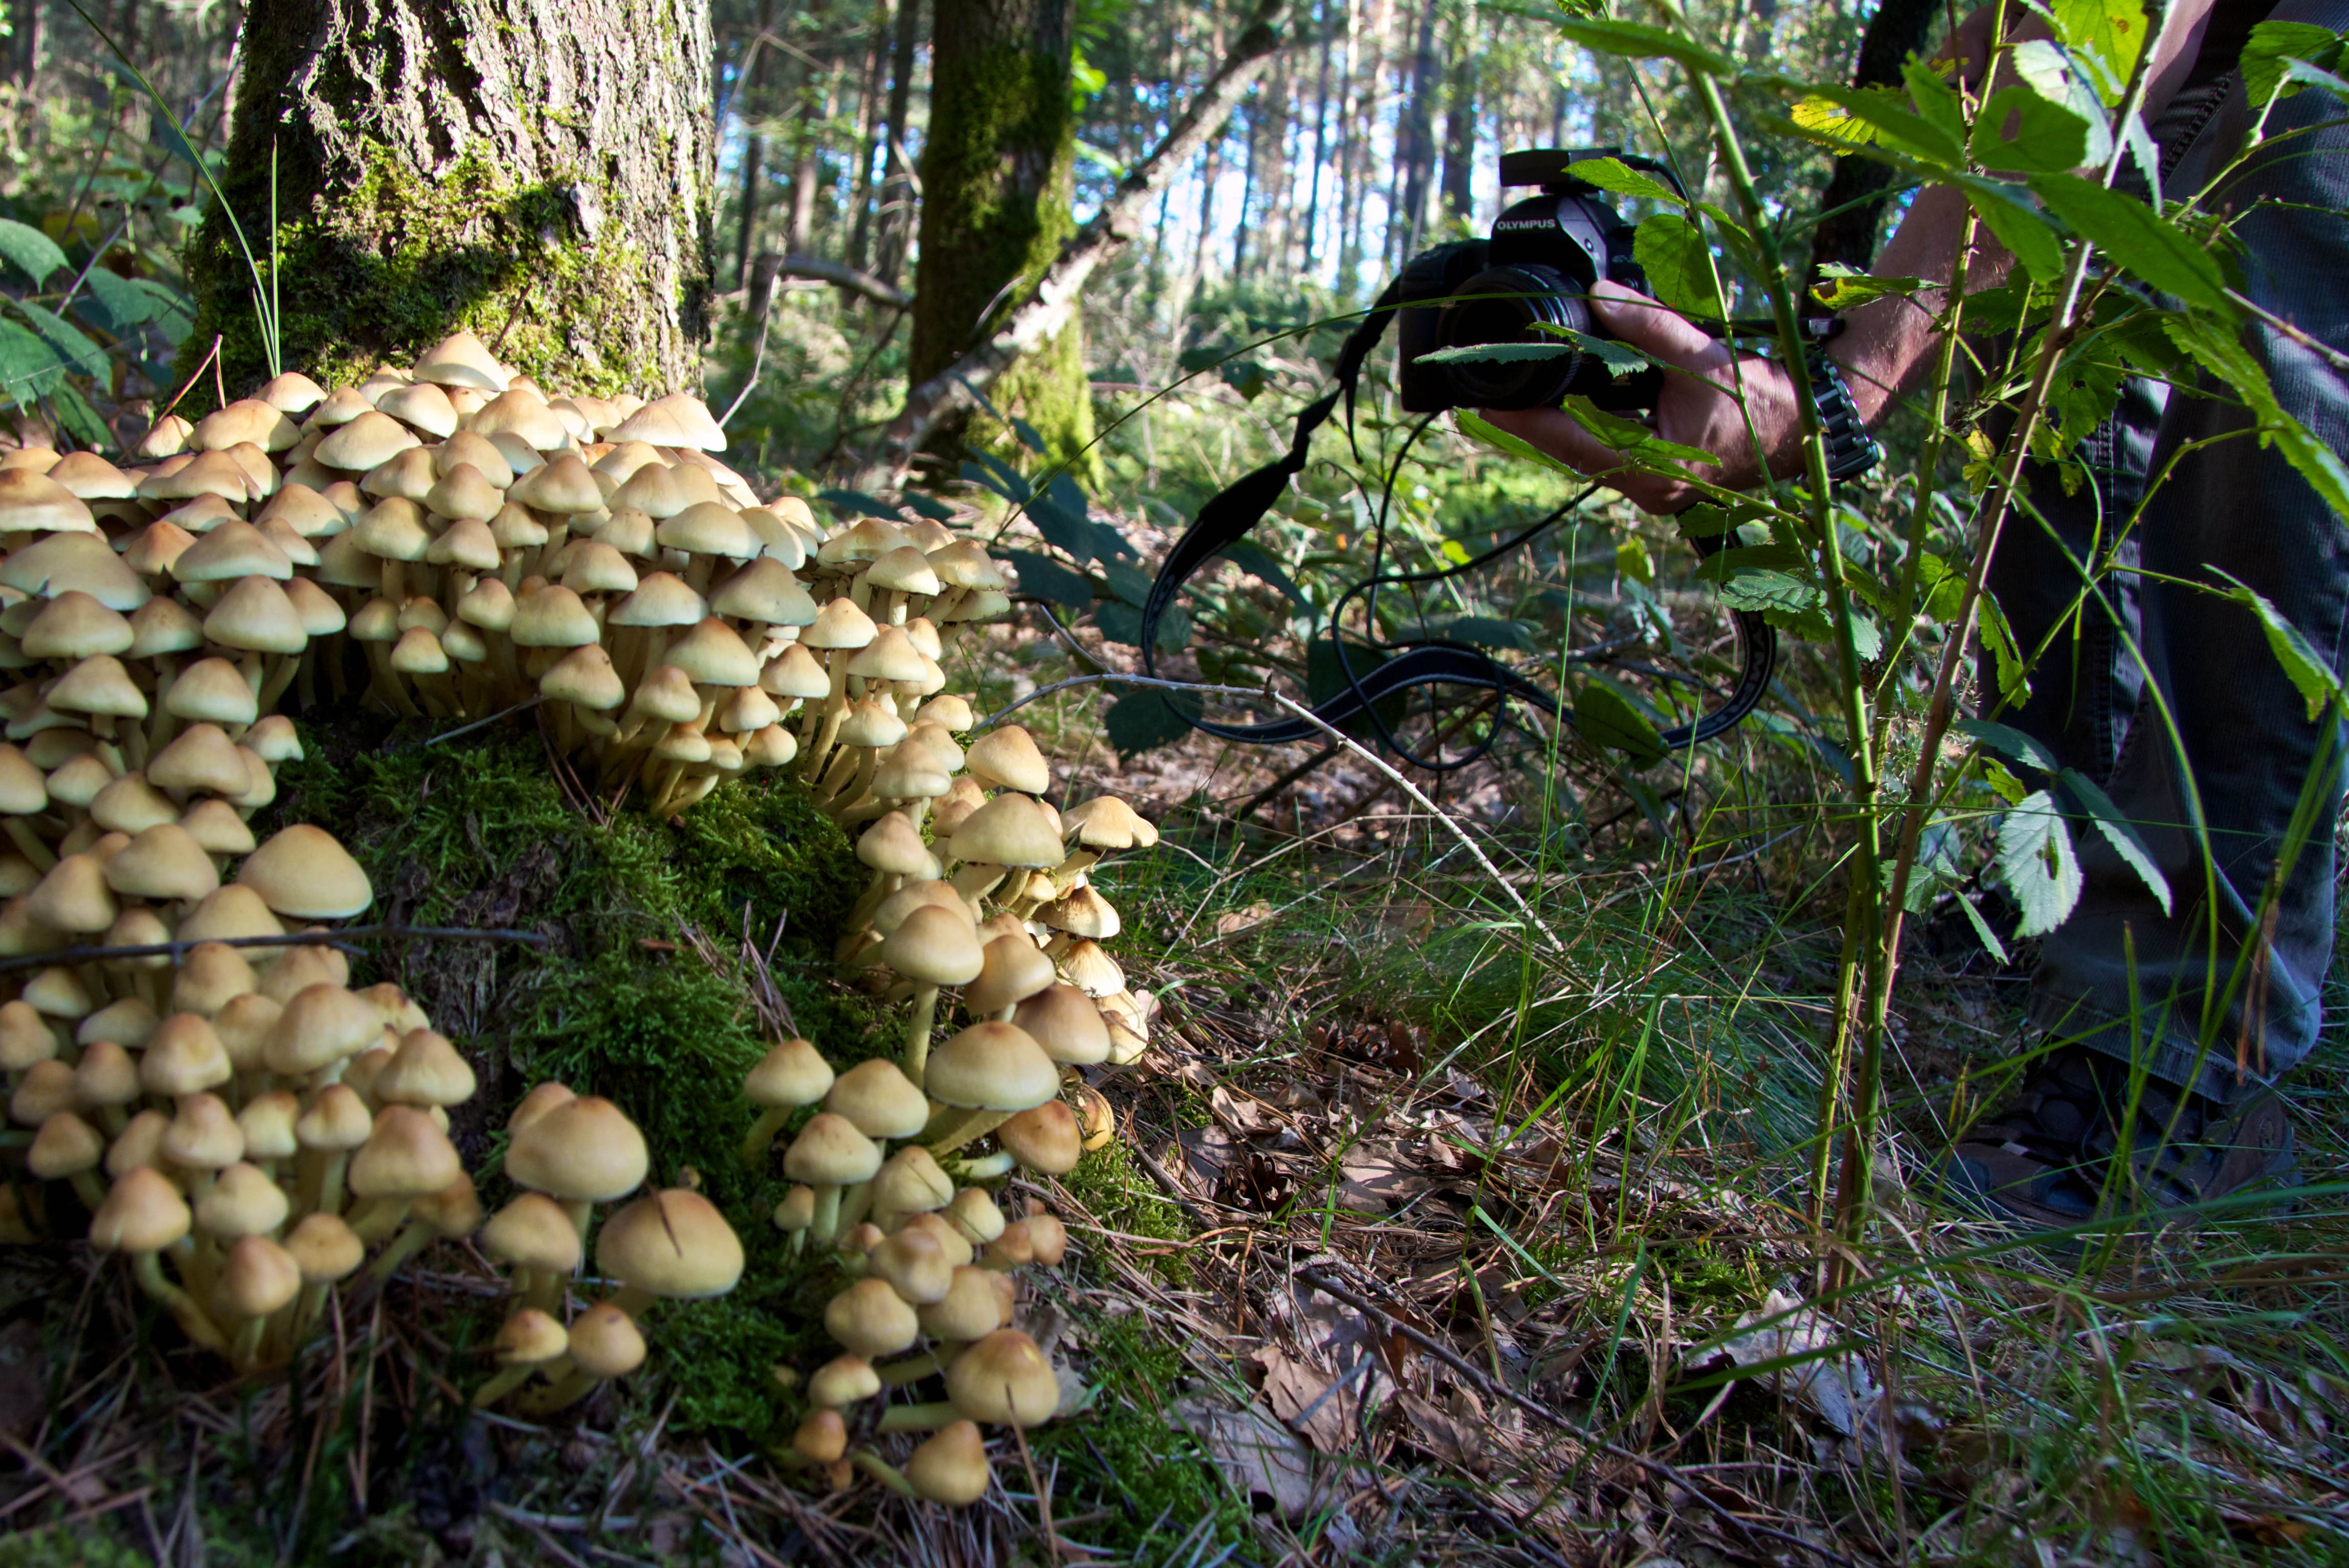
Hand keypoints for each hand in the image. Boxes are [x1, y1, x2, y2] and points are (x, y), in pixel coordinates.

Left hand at [1476, 280, 1803, 515]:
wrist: (1803, 426)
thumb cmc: (1761, 401)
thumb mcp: (1700, 355)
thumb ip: (1646, 324)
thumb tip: (1598, 293)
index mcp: (1654, 469)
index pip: (1571, 443)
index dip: (1525, 421)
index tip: (1485, 401)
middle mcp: (1647, 488)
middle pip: (1568, 453)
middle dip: (1529, 422)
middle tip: (1486, 391)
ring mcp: (1651, 486)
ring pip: (1584, 454)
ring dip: (1552, 425)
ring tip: (1512, 394)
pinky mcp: (1657, 475)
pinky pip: (1605, 451)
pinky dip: (1581, 427)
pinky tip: (1560, 403)